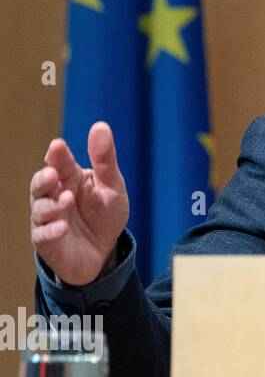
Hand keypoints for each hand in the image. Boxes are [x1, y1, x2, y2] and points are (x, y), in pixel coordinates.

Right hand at [30, 122, 129, 286]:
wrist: (104, 251)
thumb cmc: (105, 214)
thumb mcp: (112, 186)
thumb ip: (105, 159)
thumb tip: (100, 126)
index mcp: (69, 178)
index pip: (60, 163)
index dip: (57, 155)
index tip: (58, 146)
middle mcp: (53, 195)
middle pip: (41, 183)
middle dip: (44, 178)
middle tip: (53, 174)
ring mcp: (47, 218)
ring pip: (40, 208)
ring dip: (52, 204)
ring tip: (67, 200)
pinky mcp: (46, 240)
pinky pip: (43, 234)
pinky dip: (51, 230)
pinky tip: (62, 227)